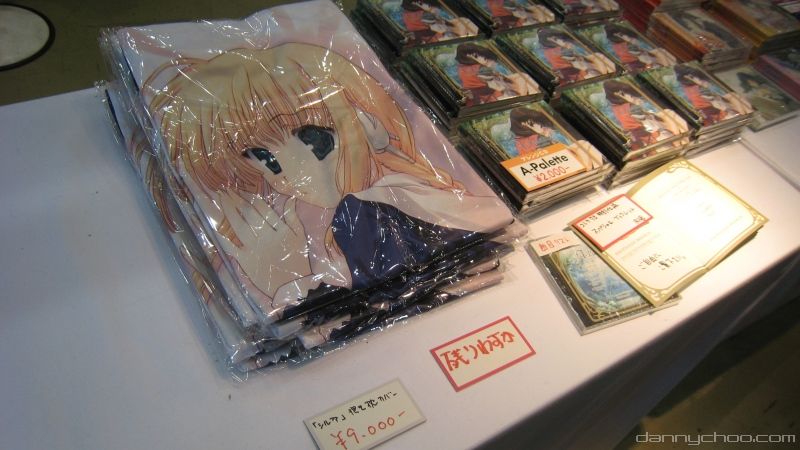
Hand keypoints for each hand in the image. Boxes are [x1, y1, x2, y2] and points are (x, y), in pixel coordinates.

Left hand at [180, 169, 310, 300]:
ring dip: (229, 212)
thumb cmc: (299, 261)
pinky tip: (216, 227)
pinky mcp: (246, 261)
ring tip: (221, 200)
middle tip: (226, 190)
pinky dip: (223, 238)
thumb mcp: (301, 237)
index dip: (250, 198)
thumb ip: (293, 218)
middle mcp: (266, 237)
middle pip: (249, 214)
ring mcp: (254, 249)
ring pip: (239, 226)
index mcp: (280, 230)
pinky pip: (232, 248)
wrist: (293, 287)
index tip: (241, 190)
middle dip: (236, 200)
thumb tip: (289, 198)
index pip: (263, 209)